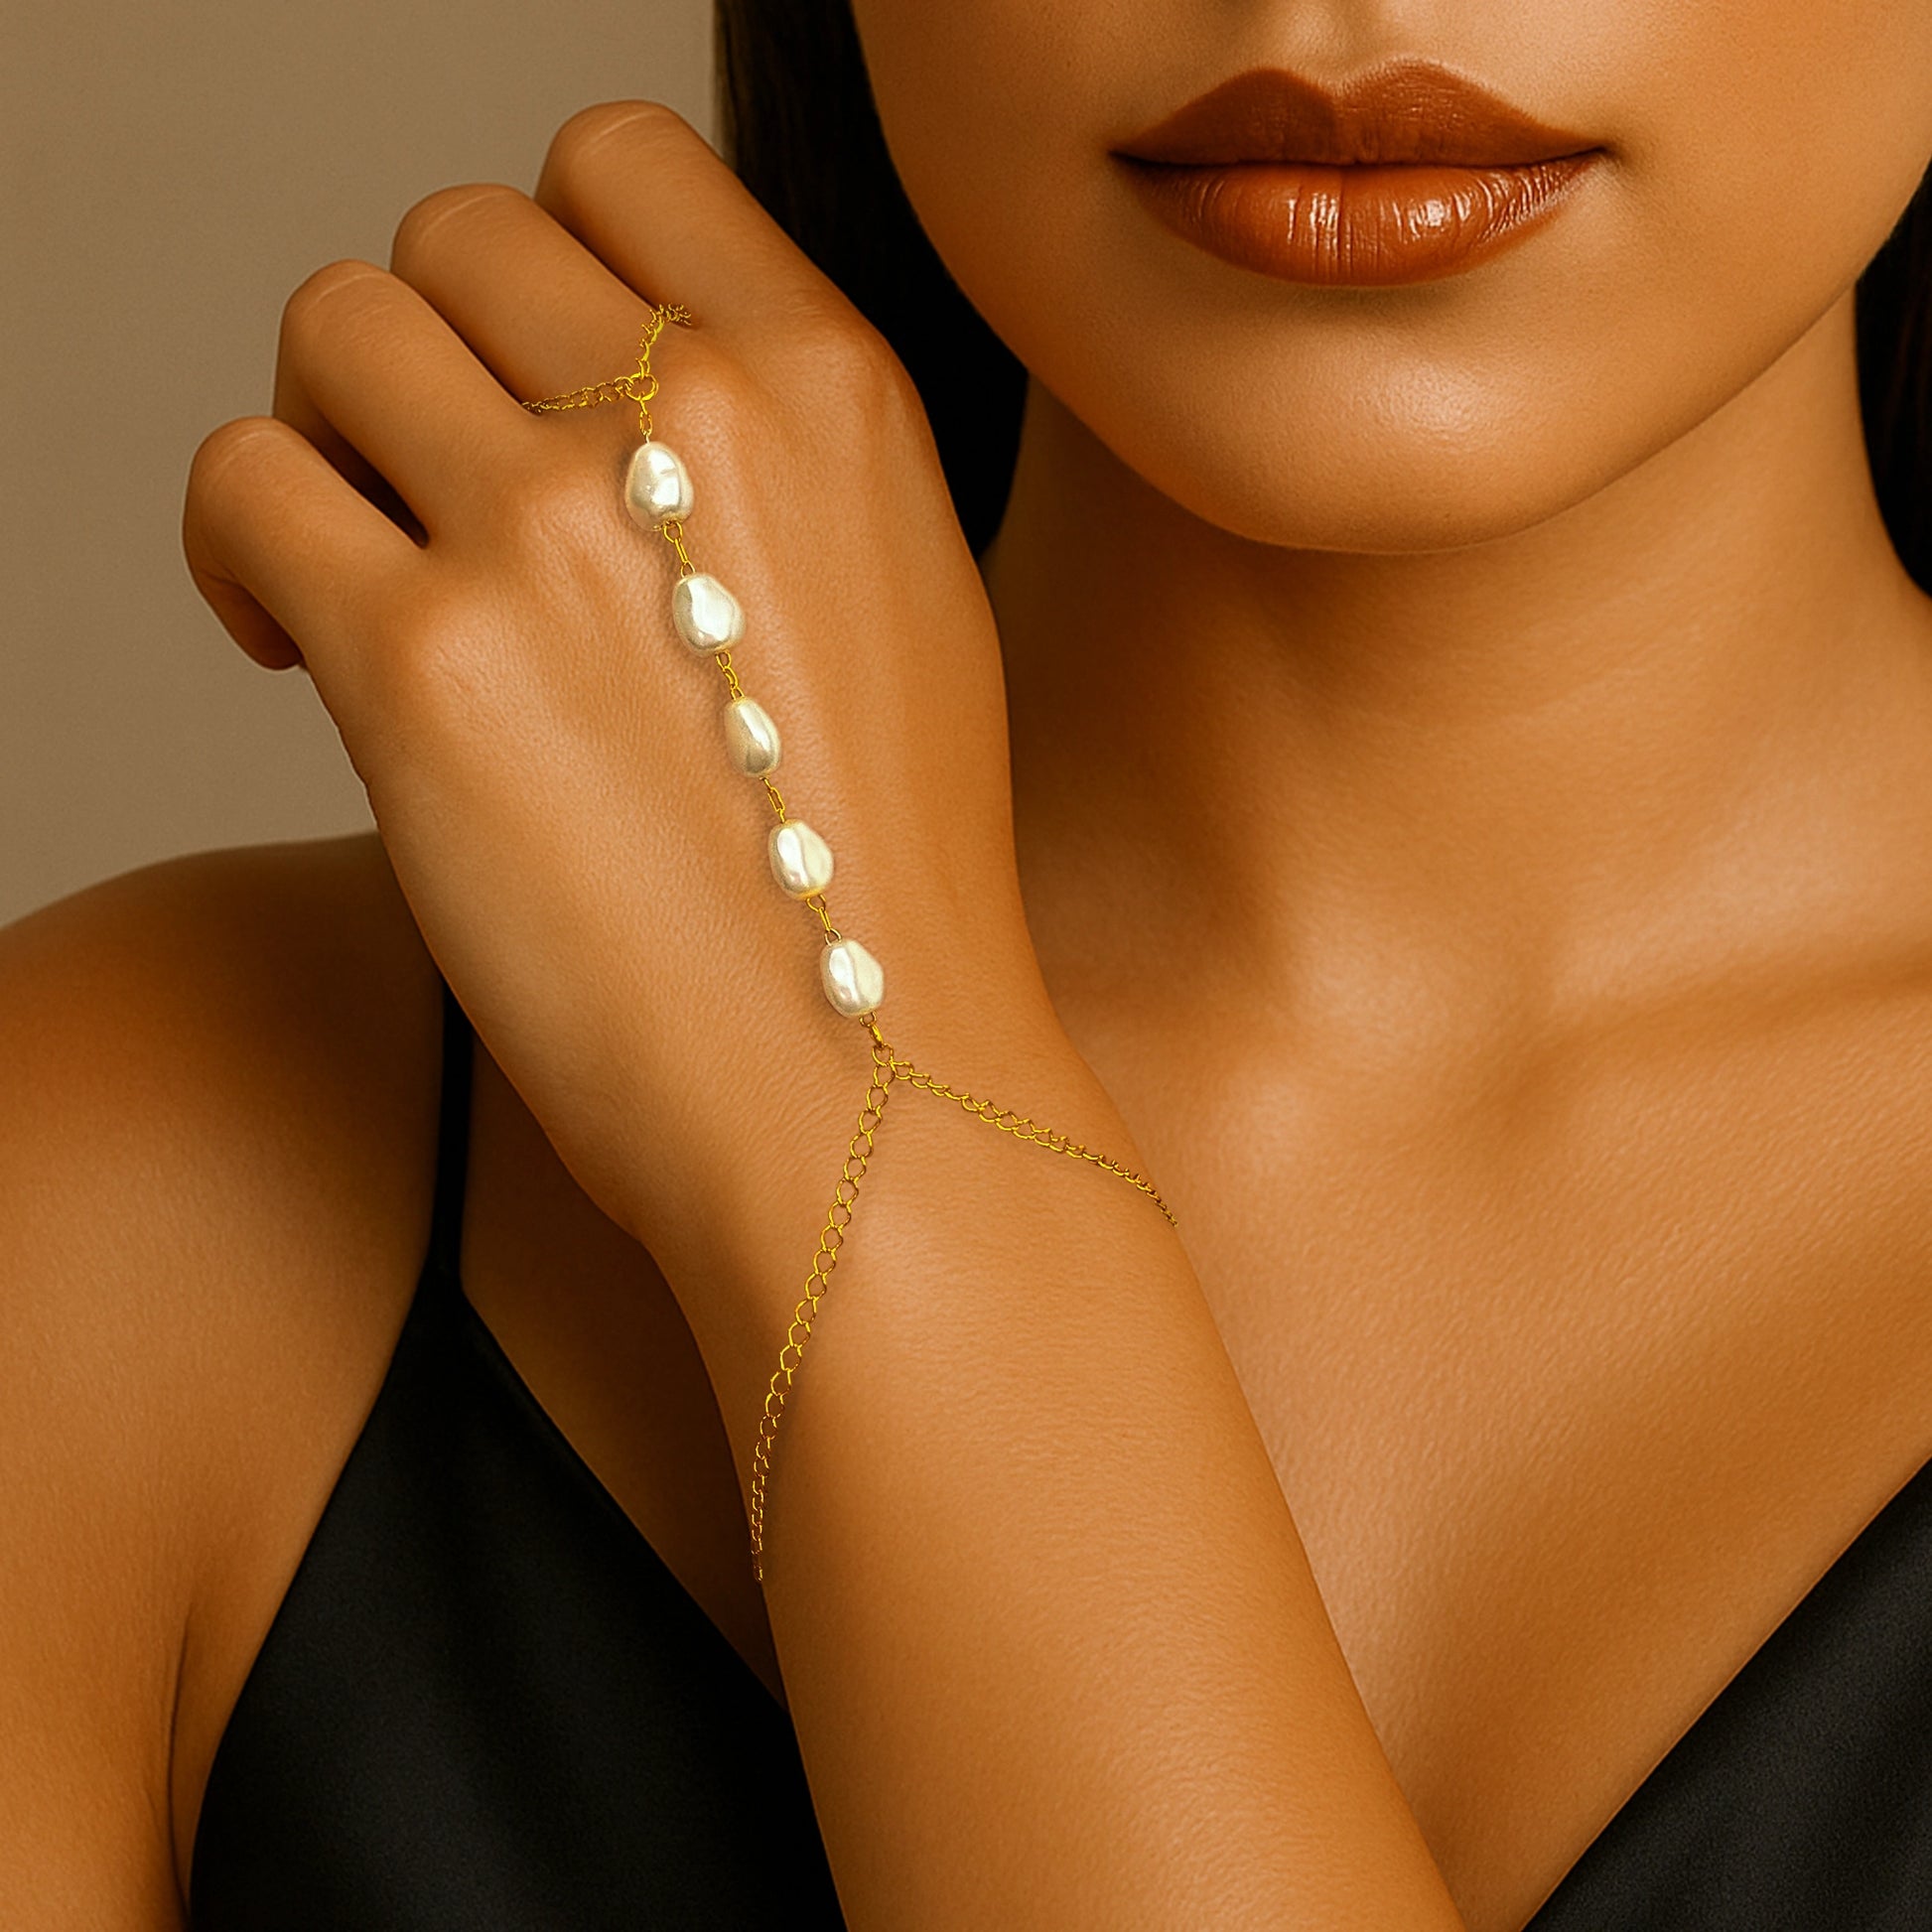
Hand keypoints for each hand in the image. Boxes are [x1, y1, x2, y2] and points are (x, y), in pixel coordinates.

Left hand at [183, 103, 1068, 1332]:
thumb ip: (770, 455)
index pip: (613, 154)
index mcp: (837, 389)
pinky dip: (240, 548)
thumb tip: (599, 383)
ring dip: (325, 433)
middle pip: (450, 235)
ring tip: (355, 564)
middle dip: (422, 355)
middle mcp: (695, 419)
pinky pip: (245, 481)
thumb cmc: (880, 887)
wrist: (870, 1090)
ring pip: (331, 327)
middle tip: (427, 489)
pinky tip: (296, 644)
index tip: (521, 372)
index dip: (538, 253)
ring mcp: (553, 528)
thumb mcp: (906, 603)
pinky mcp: (422, 661)